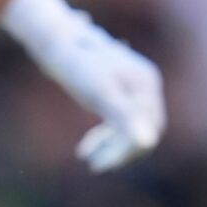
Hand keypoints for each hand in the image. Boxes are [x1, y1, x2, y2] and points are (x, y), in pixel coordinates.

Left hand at [27, 17, 167, 170]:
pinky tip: (85, 149)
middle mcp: (145, 84)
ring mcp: (132, 87)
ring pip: (131, 128)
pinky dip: (105, 137)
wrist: (55, 41)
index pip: (151, 127)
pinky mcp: (117, 91)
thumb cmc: (77, 65)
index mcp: (146, 82)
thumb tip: (148, 141)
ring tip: (88, 159)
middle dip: (119, 150)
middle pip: (143, 129)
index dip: (129, 150)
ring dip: (111, 147)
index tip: (103, 165)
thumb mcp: (101, 94)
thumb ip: (125, 117)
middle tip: (94, 165)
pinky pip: (119, 122)